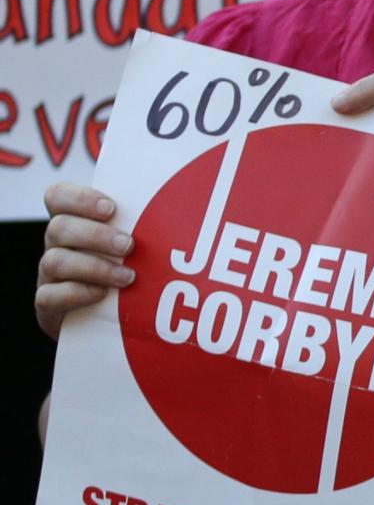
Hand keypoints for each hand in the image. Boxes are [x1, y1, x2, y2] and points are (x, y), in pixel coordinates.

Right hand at [36, 183, 132, 338]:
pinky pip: (49, 296)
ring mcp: (49, 275)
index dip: (79, 198)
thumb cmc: (130, 265)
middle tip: (130, 245)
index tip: (111, 207)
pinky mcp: (49, 305)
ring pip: (55, 261)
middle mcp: (58, 245)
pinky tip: (102, 295)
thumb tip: (194, 186)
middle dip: (96, 235)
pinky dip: (77, 293)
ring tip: (128, 276)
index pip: (58, 196)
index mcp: (75, 221)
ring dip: (94, 266)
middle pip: (59, 228)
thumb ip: (146, 217)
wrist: (110, 318)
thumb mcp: (136, 238)